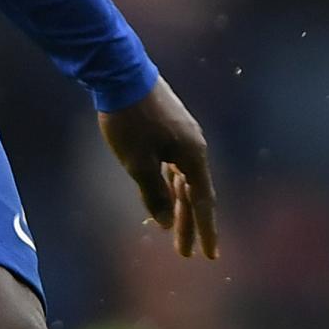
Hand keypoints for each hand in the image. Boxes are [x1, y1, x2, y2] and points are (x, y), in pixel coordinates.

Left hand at [97, 78, 218, 258]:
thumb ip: (154, 194)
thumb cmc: (129, 121)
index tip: (208, 255)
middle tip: (185, 252)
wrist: (120, 72)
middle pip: (195, 192)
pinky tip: (165, 193)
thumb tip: (164, 221)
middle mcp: (194, 147)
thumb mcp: (137, 164)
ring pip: (184, 178)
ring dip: (178, 204)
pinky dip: (170, 184)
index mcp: (192, 156)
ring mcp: (183, 136)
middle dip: (188, 223)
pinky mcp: (171, 128)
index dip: (205, 230)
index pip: (203, 202)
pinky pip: (176, 164)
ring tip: (171, 229)